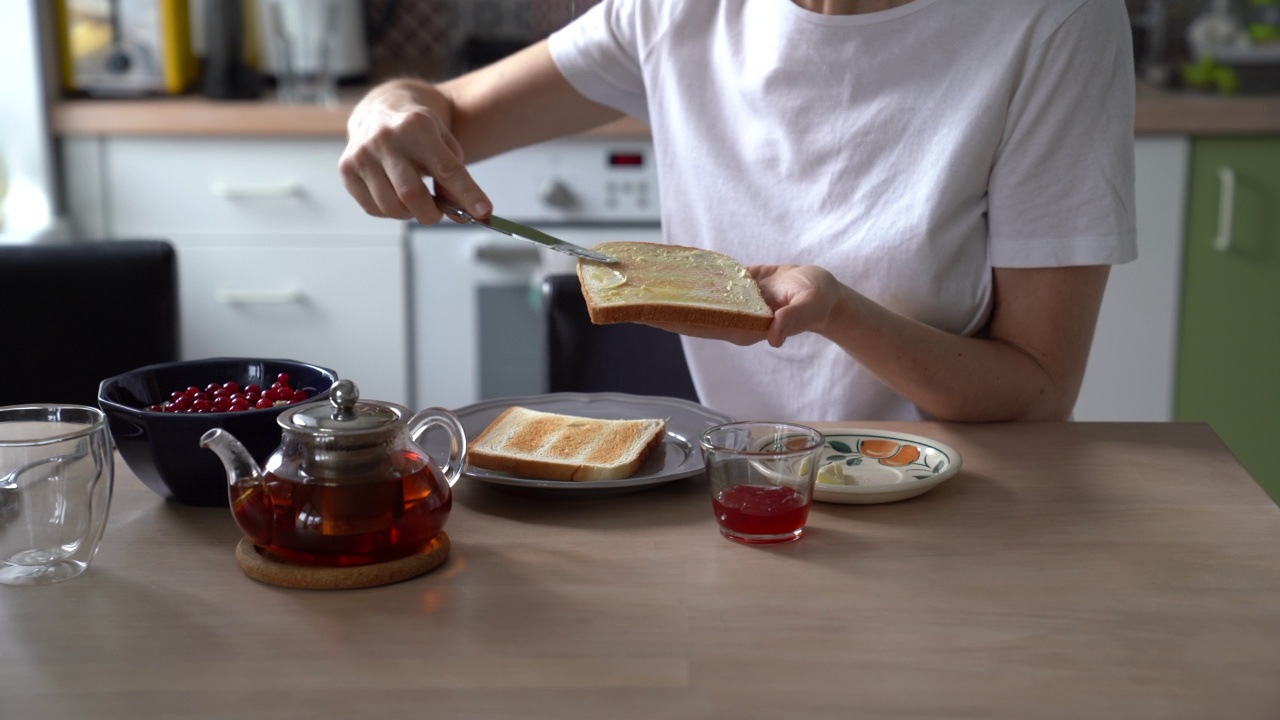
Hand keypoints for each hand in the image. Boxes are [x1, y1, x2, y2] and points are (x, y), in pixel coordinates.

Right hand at [338, 80, 491, 225]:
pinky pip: (373, 208)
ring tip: (416, 199)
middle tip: (437, 211)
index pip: (446, 169)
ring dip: (410, 213)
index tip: (484, 212)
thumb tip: (461, 214)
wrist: (383, 107)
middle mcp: (385, 137)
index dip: (467, 194)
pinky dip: (390, 210)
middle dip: (431, 213)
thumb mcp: (446, 143)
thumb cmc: (420, 130)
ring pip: (391, 206)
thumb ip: (456, 178)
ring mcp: (362, 153)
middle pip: (411, 194)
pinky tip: (395, 193)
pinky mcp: (346, 168)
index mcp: (416, 126)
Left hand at [644, 265, 844, 347]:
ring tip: (635, 283)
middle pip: (686, 316)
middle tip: (624, 298)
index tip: (643, 315)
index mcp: (743, 328)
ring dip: (665, 294)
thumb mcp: (810, 305)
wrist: (820, 292)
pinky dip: (685, 277)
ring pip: (691, 301)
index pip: (699, 325)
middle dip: (656, 309)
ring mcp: (729, 306)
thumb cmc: (817, 299)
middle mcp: (730, 320)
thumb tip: (775, 336)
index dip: (670, 321)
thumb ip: (794, 319)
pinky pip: (703, 284)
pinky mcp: (732, 290)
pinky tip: (664, 268)